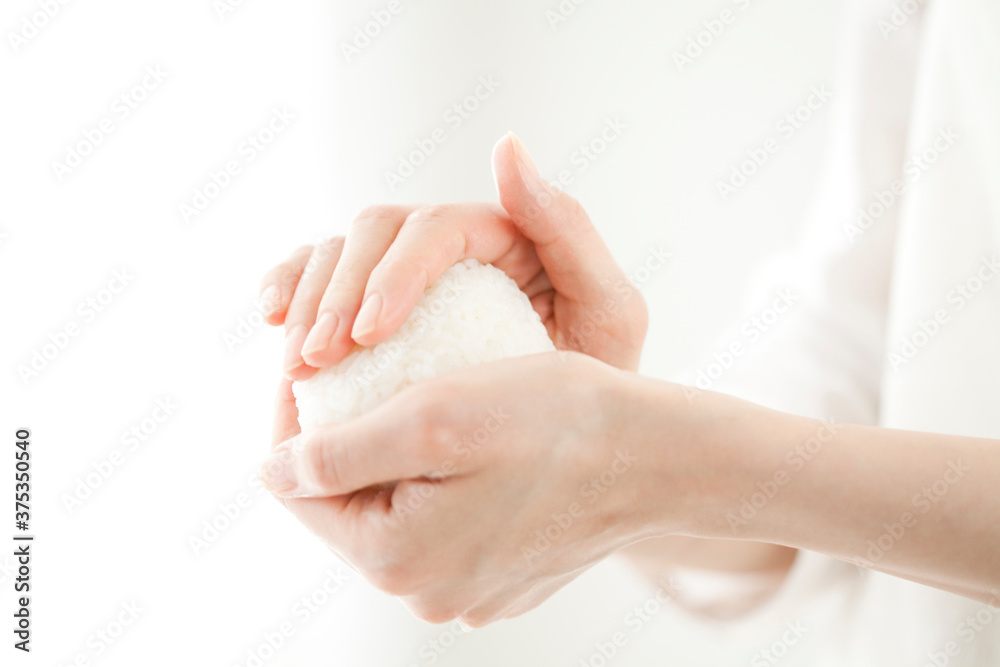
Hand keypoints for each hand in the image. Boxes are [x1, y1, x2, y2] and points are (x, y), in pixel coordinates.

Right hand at [257, 133, 647, 379]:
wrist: (576, 444)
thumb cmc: (598, 383)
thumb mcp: (609, 311)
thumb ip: (567, 228)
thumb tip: (506, 145)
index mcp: (500, 235)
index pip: (434, 229)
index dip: (393, 272)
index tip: (370, 332)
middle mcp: (446, 245)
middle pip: (372, 233)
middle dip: (337, 293)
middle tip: (320, 358)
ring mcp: (404, 273)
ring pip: (334, 252)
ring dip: (305, 301)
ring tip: (296, 363)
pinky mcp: (371, 306)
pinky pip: (315, 279)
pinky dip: (286, 289)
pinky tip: (273, 325)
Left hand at [259, 352, 666, 626]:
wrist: (654, 456)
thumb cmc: (552, 420)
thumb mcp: (431, 416)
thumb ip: (335, 452)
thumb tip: (270, 474)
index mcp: (398, 559)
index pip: (303, 490)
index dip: (295, 422)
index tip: (310, 364)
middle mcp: (428, 593)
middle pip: (349, 507)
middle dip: (345, 442)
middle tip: (364, 374)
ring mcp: (469, 593)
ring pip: (396, 515)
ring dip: (394, 462)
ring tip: (413, 400)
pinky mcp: (502, 582)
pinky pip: (444, 530)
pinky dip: (440, 486)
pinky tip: (465, 446)